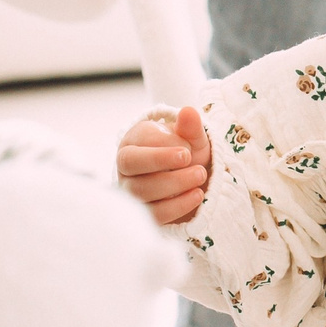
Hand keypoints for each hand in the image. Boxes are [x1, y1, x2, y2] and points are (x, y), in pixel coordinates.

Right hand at [118, 105, 210, 225]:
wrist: (190, 180)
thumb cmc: (186, 154)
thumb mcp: (192, 138)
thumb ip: (190, 126)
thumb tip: (189, 112)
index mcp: (134, 141)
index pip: (140, 140)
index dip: (166, 143)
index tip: (188, 147)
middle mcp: (125, 166)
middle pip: (130, 163)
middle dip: (161, 161)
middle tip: (192, 160)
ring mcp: (130, 191)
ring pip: (141, 190)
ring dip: (175, 184)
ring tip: (200, 176)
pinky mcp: (142, 214)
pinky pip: (152, 214)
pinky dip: (177, 206)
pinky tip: (197, 196)